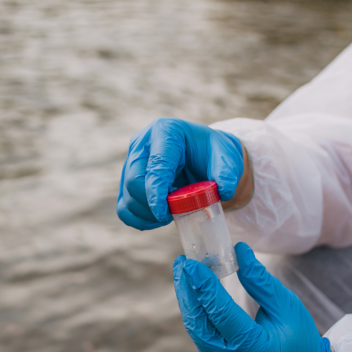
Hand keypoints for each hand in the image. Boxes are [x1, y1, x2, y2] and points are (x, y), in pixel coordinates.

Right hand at [117, 117, 242, 229]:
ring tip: (172, 214)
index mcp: (165, 131)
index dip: (156, 193)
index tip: (165, 214)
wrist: (205, 157)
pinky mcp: (128, 180)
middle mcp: (142, 144)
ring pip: (127, 197)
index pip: (155, 166)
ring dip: (147, 214)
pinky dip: (139, 219)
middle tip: (175, 212)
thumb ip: (227, 172)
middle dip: (152, 204)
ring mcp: (132, 161)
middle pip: (134, 181)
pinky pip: (124, 207)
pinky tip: (158, 220)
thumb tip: (223, 191)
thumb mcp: (226, 157)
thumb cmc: (213, 154)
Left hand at [172, 242, 334, 351]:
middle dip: (187, 291)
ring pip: (196, 331)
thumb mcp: (287, 307)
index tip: (191, 263)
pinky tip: (195, 294)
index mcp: (254, 351)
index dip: (204, 286)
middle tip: (181, 263)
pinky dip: (197, 315)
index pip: (221, 313)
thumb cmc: (300, 341)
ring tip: (184, 273)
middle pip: (199, 323)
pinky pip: (201, 338)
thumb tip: (239, 250)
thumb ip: (261, 282)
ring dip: (188, 301)